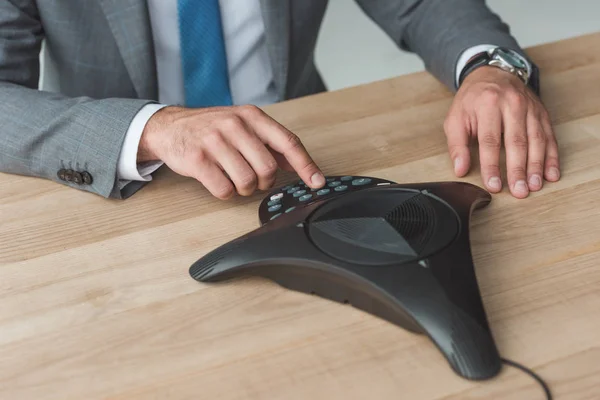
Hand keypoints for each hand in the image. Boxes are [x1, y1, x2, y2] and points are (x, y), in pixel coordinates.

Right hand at [138, 105, 324, 198]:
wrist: (170, 126)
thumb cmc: (210, 128)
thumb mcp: (242, 125)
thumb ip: (269, 142)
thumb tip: (297, 164)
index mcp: (251, 116)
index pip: (287, 142)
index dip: (305, 165)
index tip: (317, 181)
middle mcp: (234, 125)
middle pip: (268, 168)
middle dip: (264, 181)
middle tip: (253, 178)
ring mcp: (214, 141)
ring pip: (247, 181)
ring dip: (244, 189)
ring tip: (234, 179)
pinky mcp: (197, 160)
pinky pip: (224, 190)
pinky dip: (225, 192)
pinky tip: (218, 181)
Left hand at [444, 66, 559, 197]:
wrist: (493, 74)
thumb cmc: (472, 101)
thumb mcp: (455, 118)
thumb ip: (457, 145)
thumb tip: (460, 170)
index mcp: (488, 104)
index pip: (490, 141)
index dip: (492, 166)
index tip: (494, 185)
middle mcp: (512, 104)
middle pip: (516, 142)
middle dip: (518, 169)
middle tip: (520, 191)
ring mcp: (530, 108)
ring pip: (536, 140)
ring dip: (537, 166)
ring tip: (534, 186)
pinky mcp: (542, 113)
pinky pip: (549, 137)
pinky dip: (551, 157)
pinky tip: (551, 174)